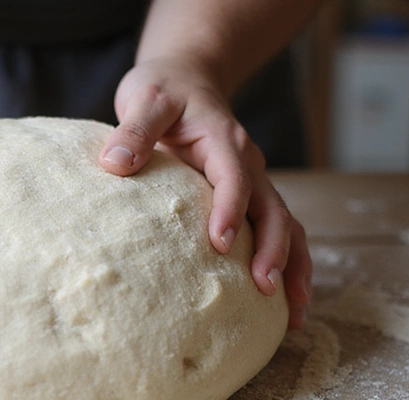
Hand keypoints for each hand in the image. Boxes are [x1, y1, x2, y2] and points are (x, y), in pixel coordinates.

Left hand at [98, 58, 311, 328]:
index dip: (231, 210)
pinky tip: (289, 304)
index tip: (221, 244)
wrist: (188, 79)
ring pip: (286, 225)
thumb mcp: (145, 99)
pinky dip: (289, 265)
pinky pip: (279, 232)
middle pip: (273, 208)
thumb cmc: (164, 91)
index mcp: (223, 140)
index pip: (234, 177)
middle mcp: (248, 164)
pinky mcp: (252, 199)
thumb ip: (134, 129)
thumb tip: (114, 164)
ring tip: (295, 312)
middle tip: (265, 286)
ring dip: (293, 265)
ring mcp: (255, 183)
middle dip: (274, 249)